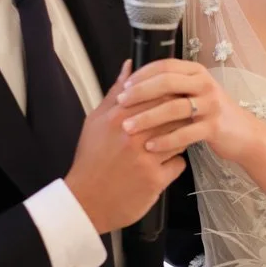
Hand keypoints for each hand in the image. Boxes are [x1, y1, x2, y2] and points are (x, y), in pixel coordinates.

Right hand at [66, 61, 188, 234]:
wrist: (85, 201)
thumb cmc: (91, 160)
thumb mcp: (95, 121)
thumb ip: (116, 93)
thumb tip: (130, 65)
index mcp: (118, 117)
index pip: (158, 94)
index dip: (170, 96)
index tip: (172, 100)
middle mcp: (132, 135)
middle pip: (173, 114)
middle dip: (178, 117)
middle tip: (175, 122)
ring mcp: (145, 158)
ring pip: (180, 138)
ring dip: (178, 140)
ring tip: (166, 145)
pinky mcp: (155, 180)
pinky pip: (178, 164)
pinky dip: (173, 165)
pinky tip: (161, 168)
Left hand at [116, 59, 260, 164]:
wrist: (242, 134)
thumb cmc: (207, 113)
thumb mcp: (189, 93)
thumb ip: (164, 84)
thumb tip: (128, 70)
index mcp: (195, 72)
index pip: (164, 66)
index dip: (141, 75)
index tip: (122, 88)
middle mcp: (204, 84)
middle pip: (167, 82)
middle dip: (140, 93)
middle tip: (120, 104)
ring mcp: (211, 104)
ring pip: (174, 108)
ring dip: (148, 117)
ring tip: (128, 128)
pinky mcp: (215, 126)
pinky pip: (186, 132)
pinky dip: (166, 140)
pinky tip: (149, 146)